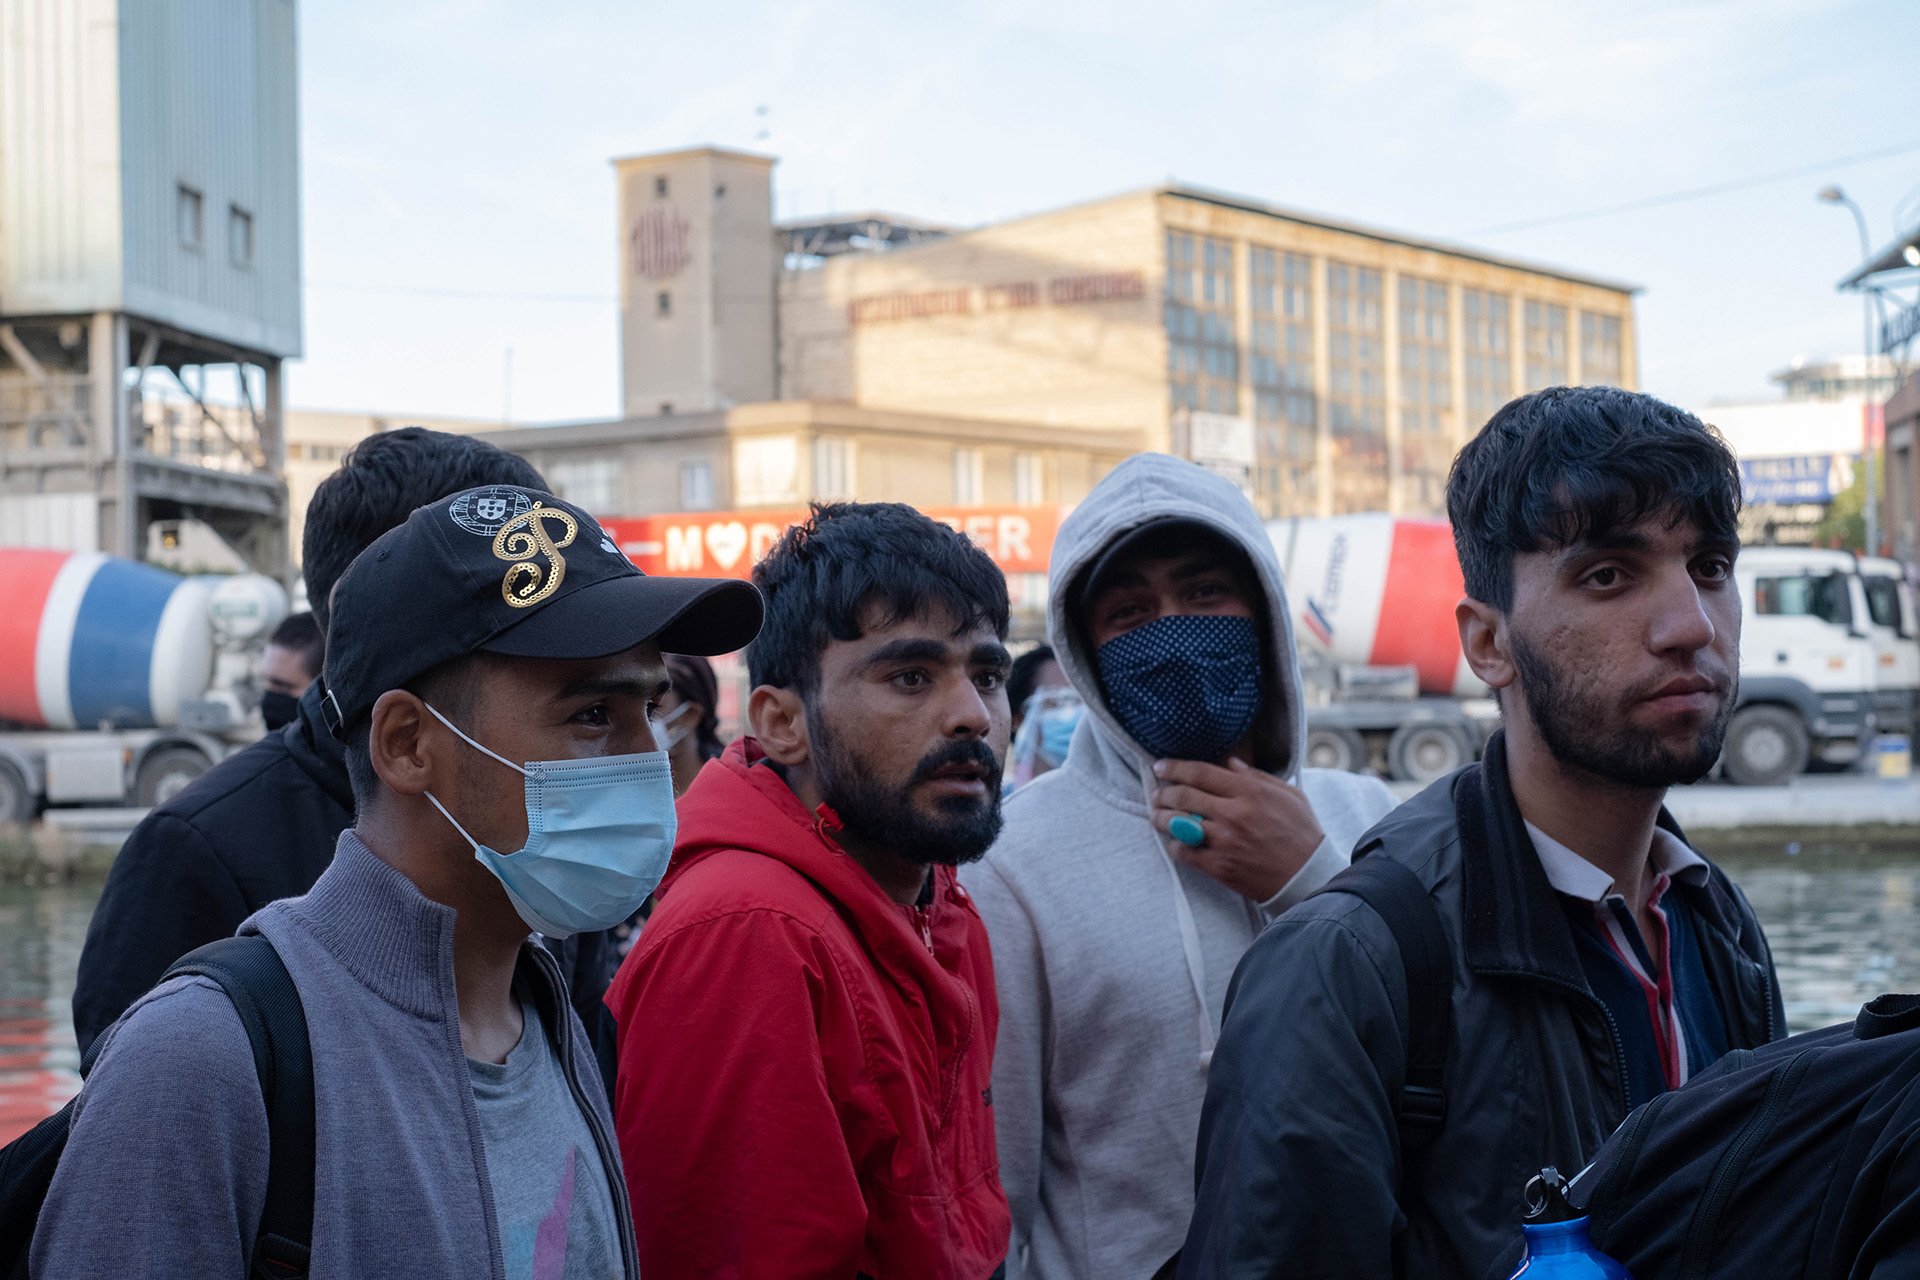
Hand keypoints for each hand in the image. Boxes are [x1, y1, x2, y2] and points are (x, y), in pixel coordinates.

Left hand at [1150, 757, 1325, 902]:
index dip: (1175, 768)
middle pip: (1184, 796)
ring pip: (1179, 823)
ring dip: (1161, 817)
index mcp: (1249, 792)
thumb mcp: (1289, 795)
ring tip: (1156, 815)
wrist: (1307, 877)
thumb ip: (1257, 777)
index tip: (1161, 767)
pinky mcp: (1220, 866)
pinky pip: (1185, 853)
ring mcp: (1224, 841)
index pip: (1201, 773)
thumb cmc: (1302, 833)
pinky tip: (1175, 842)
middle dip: (1163, 793)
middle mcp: (1233, 814)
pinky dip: (1175, 846)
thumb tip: (1230, 764)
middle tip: (1156, 794)